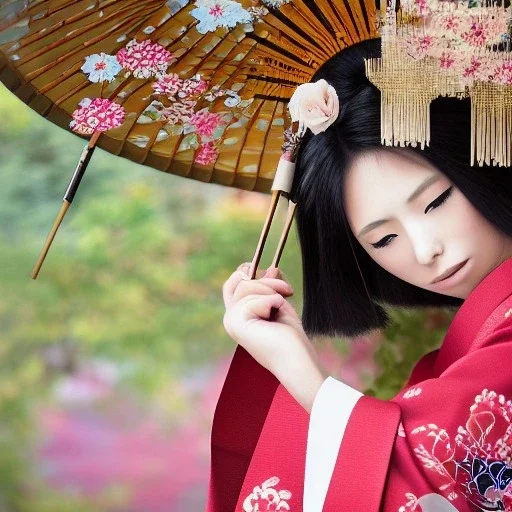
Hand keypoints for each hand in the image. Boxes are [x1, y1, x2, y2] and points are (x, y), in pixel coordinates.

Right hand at [222, 263, 326, 411]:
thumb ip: (271, 286)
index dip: (247, 271)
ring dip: (272, 291)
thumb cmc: (290, 338)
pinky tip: (277, 315)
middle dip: (267, 281)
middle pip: (241, 281)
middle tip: (287, 290)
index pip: (232, 283)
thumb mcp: (280, 304)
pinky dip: (272, 301)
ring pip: (248, 286)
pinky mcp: (237, 323)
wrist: (296, 360)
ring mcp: (231, 321)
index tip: (271, 271)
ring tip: (284, 305)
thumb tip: (271, 267)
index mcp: (238, 315)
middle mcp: (230, 318)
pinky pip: (255, 298)